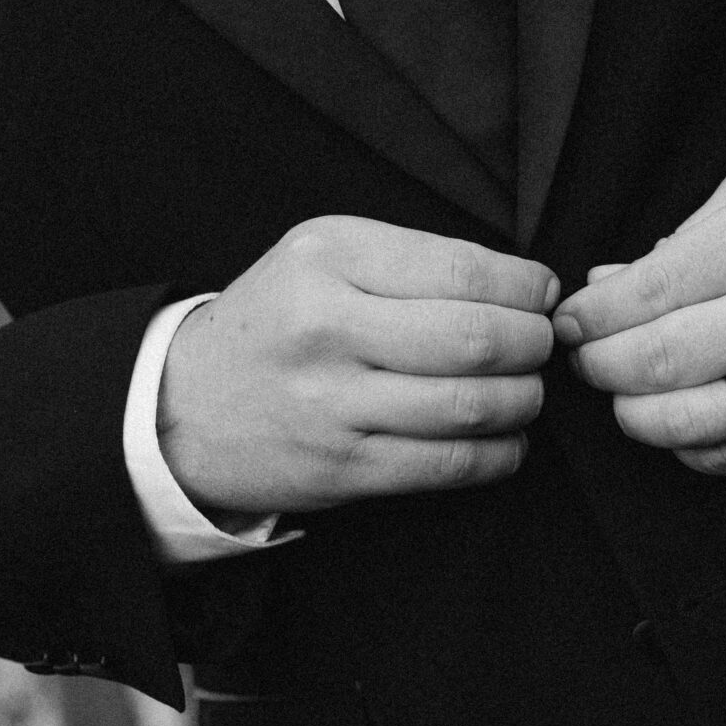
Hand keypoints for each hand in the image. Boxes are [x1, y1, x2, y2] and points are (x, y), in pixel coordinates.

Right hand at [157, 217, 557, 517]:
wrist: (182, 406)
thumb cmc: (277, 321)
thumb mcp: (323, 255)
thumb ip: (414, 260)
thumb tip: (524, 285)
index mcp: (329, 258)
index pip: (463, 270)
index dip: (526, 287)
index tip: (542, 295)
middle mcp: (329, 328)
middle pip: (478, 339)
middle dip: (535, 344)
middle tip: (542, 345)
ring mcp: (333, 405)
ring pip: (472, 406)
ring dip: (525, 401)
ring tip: (527, 391)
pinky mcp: (341, 470)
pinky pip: (448, 465)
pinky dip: (499, 455)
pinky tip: (507, 439)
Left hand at [552, 166, 725, 473]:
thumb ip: (683, 239)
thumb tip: (606, 287)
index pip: (651, 289)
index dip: (590, 316)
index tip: (568, 320)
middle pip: (660, 361)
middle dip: (598, 367)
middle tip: (583, 358)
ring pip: (691, 423)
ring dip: (634, 416)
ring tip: (624, 392)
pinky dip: (687, 445)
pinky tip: (678, 417)